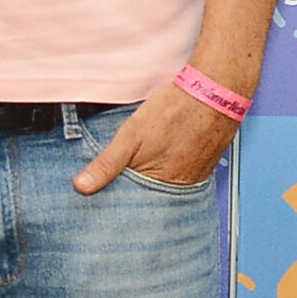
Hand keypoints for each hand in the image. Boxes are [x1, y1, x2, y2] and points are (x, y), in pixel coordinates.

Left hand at [72, 80, 238, 194]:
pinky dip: (169, 171)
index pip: (132, 207)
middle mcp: (180, 188)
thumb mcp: (131, 136)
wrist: (214, 90)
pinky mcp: (205, 166)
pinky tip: (163, 158)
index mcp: (160, 187)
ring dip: (152, 181)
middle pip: (149, 199)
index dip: (117, 201)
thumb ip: (107, 164)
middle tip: (121, 181)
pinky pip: (182, 176)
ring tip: (143, 167)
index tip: (101, 202)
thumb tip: (82, 186)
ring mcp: (195, 177)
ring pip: (165, 187)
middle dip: (133, 193)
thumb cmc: (175, 111)